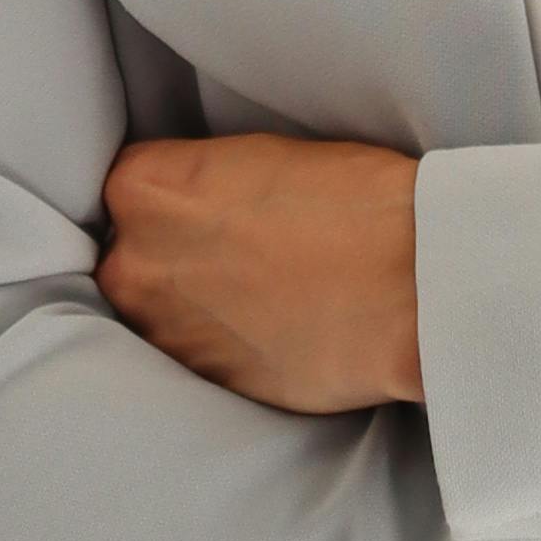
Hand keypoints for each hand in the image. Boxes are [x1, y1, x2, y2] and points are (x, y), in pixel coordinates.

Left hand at [96, 131, 423, 412]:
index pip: (129, 186)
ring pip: (161, 311)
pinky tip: (271, 326)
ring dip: (194, 306)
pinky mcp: (203, 384)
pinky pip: (196, 357)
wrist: (410, 288)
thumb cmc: (353, 203)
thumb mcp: (262, 156)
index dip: (174, 195)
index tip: (210, 203)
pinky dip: (223, 345)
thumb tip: (198, 208)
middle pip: (133, 255)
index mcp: (145, 190)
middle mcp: (136, 264)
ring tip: (259, 292)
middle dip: (174, 254)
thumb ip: (204, 184)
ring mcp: (165, 332)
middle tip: (237, 250)